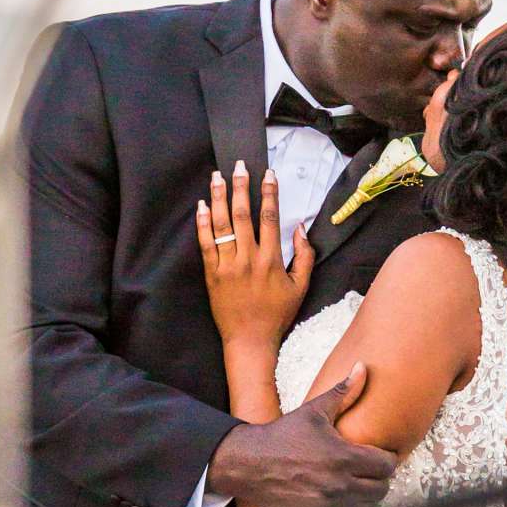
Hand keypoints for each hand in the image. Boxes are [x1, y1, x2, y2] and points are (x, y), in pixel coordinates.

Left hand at [195, 163, 312, 345]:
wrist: (250, 340)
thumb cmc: (277, 315)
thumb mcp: (301, 286)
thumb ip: (304, 256)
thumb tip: (301, 228)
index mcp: (271, 260)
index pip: (270, 217)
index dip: (269, 193)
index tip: (268, 174)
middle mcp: (248, 259)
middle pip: (243, 214)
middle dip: (241, 186)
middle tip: (238, 166)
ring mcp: (227, 266)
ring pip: (222, 225)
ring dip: (219, 198)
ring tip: (217, 177)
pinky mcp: (212, 274)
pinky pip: (205, 244)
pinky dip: (203, 223)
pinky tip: (202, 206)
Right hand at [206, 366, 395, 506]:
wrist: (249, 465)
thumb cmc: (283, 435)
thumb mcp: (314, 411)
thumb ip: (343, 392)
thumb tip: (363, 367)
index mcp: (343, 457)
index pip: (386, 466)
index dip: (386, 459)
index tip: (377, 454)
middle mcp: (339, 486)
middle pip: (381, 489)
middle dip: (378, 478)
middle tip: (368, 469)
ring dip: (366, 496)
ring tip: (356, 483)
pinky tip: (340, 497)